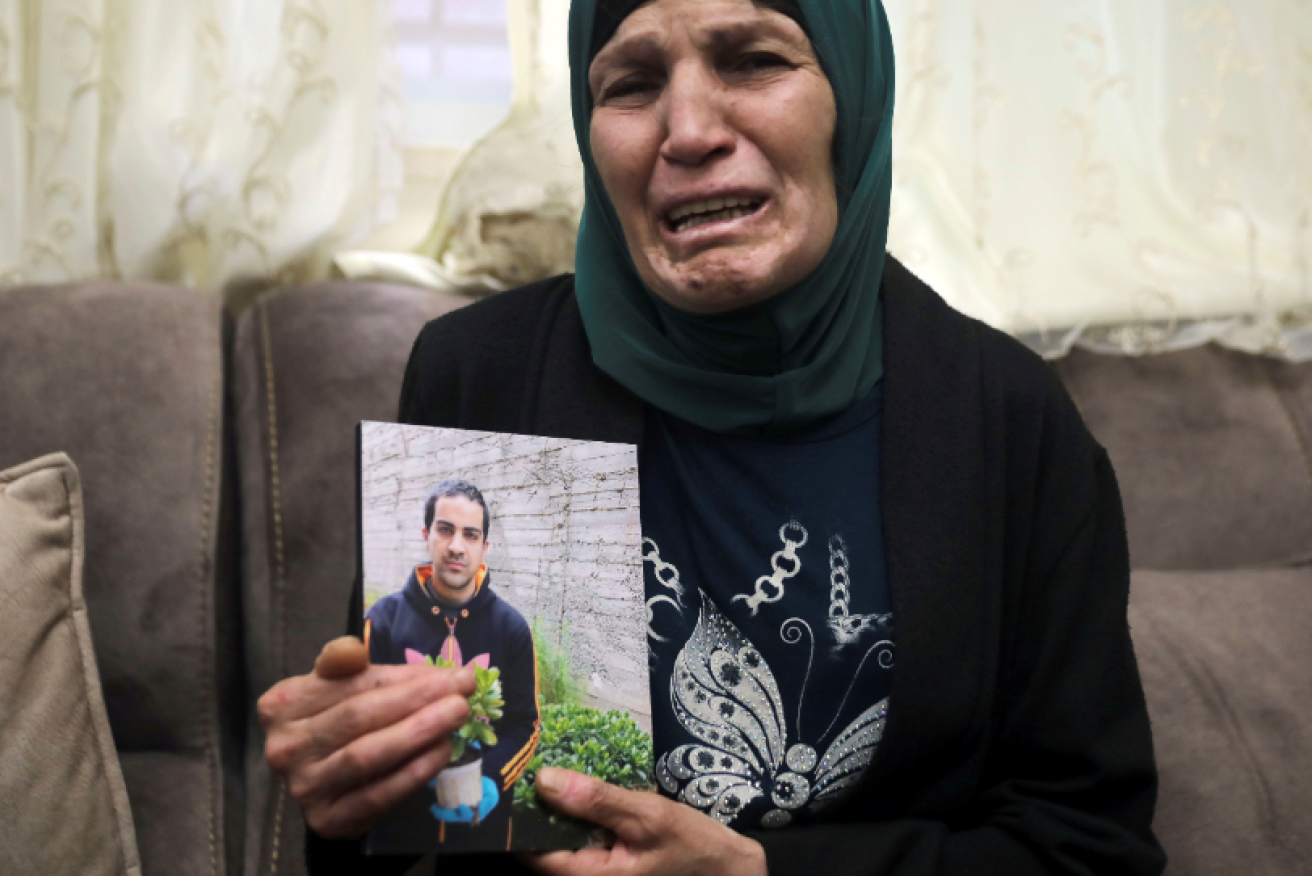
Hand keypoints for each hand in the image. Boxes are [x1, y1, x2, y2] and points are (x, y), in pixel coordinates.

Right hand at [258, 636, 475, 838]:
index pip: (351, 685)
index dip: (403, 678)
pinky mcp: (328, 821)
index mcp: (282, 705)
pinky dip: (414, 772)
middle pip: (359, 717)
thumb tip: (354, 650)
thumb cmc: (333, 719)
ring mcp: (304, 788)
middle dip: (417, 700)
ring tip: (456, 715)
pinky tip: (441, 752)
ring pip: (367, 755)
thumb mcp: (333, 684)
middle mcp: (285, 748)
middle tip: (462, 691)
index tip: (450, 673)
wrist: (320, 781)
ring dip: (419, 733)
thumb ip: (346, 664)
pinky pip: (377, 795)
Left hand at [520, 768, 767, 875]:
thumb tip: (544, 780)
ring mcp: (600, 875)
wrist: (731, 871)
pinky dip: (582, 818)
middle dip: (542, 806)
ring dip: (562, 809)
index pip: (532, 850)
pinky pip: (583, 842)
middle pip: (545, 845)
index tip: (514, 774)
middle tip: (536, 760)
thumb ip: (596, 801)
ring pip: (564, 841)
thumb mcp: (647, 816)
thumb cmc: (693, 848)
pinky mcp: (610, 866)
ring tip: (557, 768)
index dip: (521, 814)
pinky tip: (586, 791)